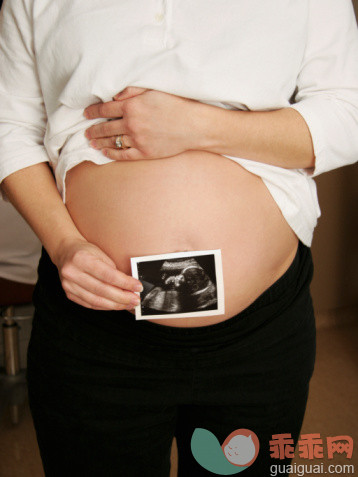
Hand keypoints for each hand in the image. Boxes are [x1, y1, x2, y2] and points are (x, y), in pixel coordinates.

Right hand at [53, 237, 142, 310]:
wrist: (65, 252)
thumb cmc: (86, 251)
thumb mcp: (101, 254)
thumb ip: (113, 270)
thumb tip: (130, 286)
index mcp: (81, 259)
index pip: (108, 275)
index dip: (125, 283)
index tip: (137, 287)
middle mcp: (72, 273)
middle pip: (102, 290)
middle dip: (122, 297)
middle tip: (135, 300)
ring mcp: (69, 285)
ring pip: (96, 300)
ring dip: (115, 304)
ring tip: (128, 304)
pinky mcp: (69, 294)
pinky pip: (90, 304)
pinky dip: (105, 306)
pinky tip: (116, 305)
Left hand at [84, 86, 205, 160]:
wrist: (193, 126)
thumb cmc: (176, 105)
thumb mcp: (153, 91)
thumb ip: (132, 91)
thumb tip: (114, 97)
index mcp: (132, 107)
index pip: (105, 109)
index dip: (93, 111)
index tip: (86, 113)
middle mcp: (131, 124)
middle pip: (105, 127)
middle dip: (93, 129)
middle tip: (85, 131)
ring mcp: (137, 140)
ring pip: (112, 142)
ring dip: (99, 142)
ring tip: (91, 142)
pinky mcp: (144, 153)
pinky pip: (123, 155)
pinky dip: (112, 154)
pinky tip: (105, 152)